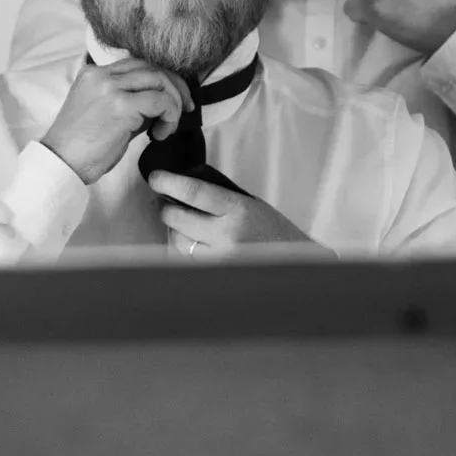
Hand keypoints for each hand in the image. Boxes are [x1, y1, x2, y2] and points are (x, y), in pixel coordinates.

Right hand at [41, 57, 188, 184]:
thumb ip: (130, 102)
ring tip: (169, 126)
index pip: (137, 64)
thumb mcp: (105, 115)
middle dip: (175, 86)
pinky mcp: (122, 105)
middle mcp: (101, 74)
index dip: (162, 78)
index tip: (175, 98)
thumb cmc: (81, 147)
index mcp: (94, 73)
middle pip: (152, 67)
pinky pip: (160, 100)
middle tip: (185, 108)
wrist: (61, 164)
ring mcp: (111, 87)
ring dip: (174, 103)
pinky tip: (160, 134)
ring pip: (159, 79)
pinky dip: (169, 116)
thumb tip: (160, 103)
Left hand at [147, 171, 320, 254]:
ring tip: (177, 222)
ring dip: (173, 229)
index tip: (155, 177)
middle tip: (163, 201)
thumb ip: (220, 198)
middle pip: (178, 218)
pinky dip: (183, 249)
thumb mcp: (251, 205)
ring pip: (178, 242)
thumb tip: (182, 188)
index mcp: (239, 210)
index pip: (194, 192)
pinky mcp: (215, 278)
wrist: (299, 267)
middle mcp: (227, 236)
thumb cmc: (275, 231)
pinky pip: (187, 261)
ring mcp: (220, 261)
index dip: (169, 182)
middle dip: (165, 207)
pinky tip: (188, 242)